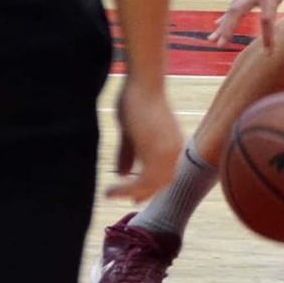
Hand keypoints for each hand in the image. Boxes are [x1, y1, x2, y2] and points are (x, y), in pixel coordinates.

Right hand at [107, 75, 182, 200]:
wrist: (144, 82)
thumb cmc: (137, 99)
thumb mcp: (131, 131)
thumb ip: (129, 152)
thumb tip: (123, 173)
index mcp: (172, 143)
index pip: (166, 173)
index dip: (151, 186)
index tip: (135, 195)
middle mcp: (174, 150)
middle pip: (161, 182)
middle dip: (143, 193)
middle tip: (126, 200)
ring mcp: (167, 152)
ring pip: (151, 185)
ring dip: (130, 193)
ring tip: (109, 194)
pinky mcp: (156, 154)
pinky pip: (142, 182)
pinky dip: (126, 190)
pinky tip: (110, 190)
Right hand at [209, 0, 283, 51]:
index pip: (267, 17)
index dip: (268, 36)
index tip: (269, 52)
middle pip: (238, 10)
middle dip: (228, 27)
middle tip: (220, 44)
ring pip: (232, 6)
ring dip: (223, 23)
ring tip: (213, 40)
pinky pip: (234, 1)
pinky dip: (227, 14)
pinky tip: (219, 24)